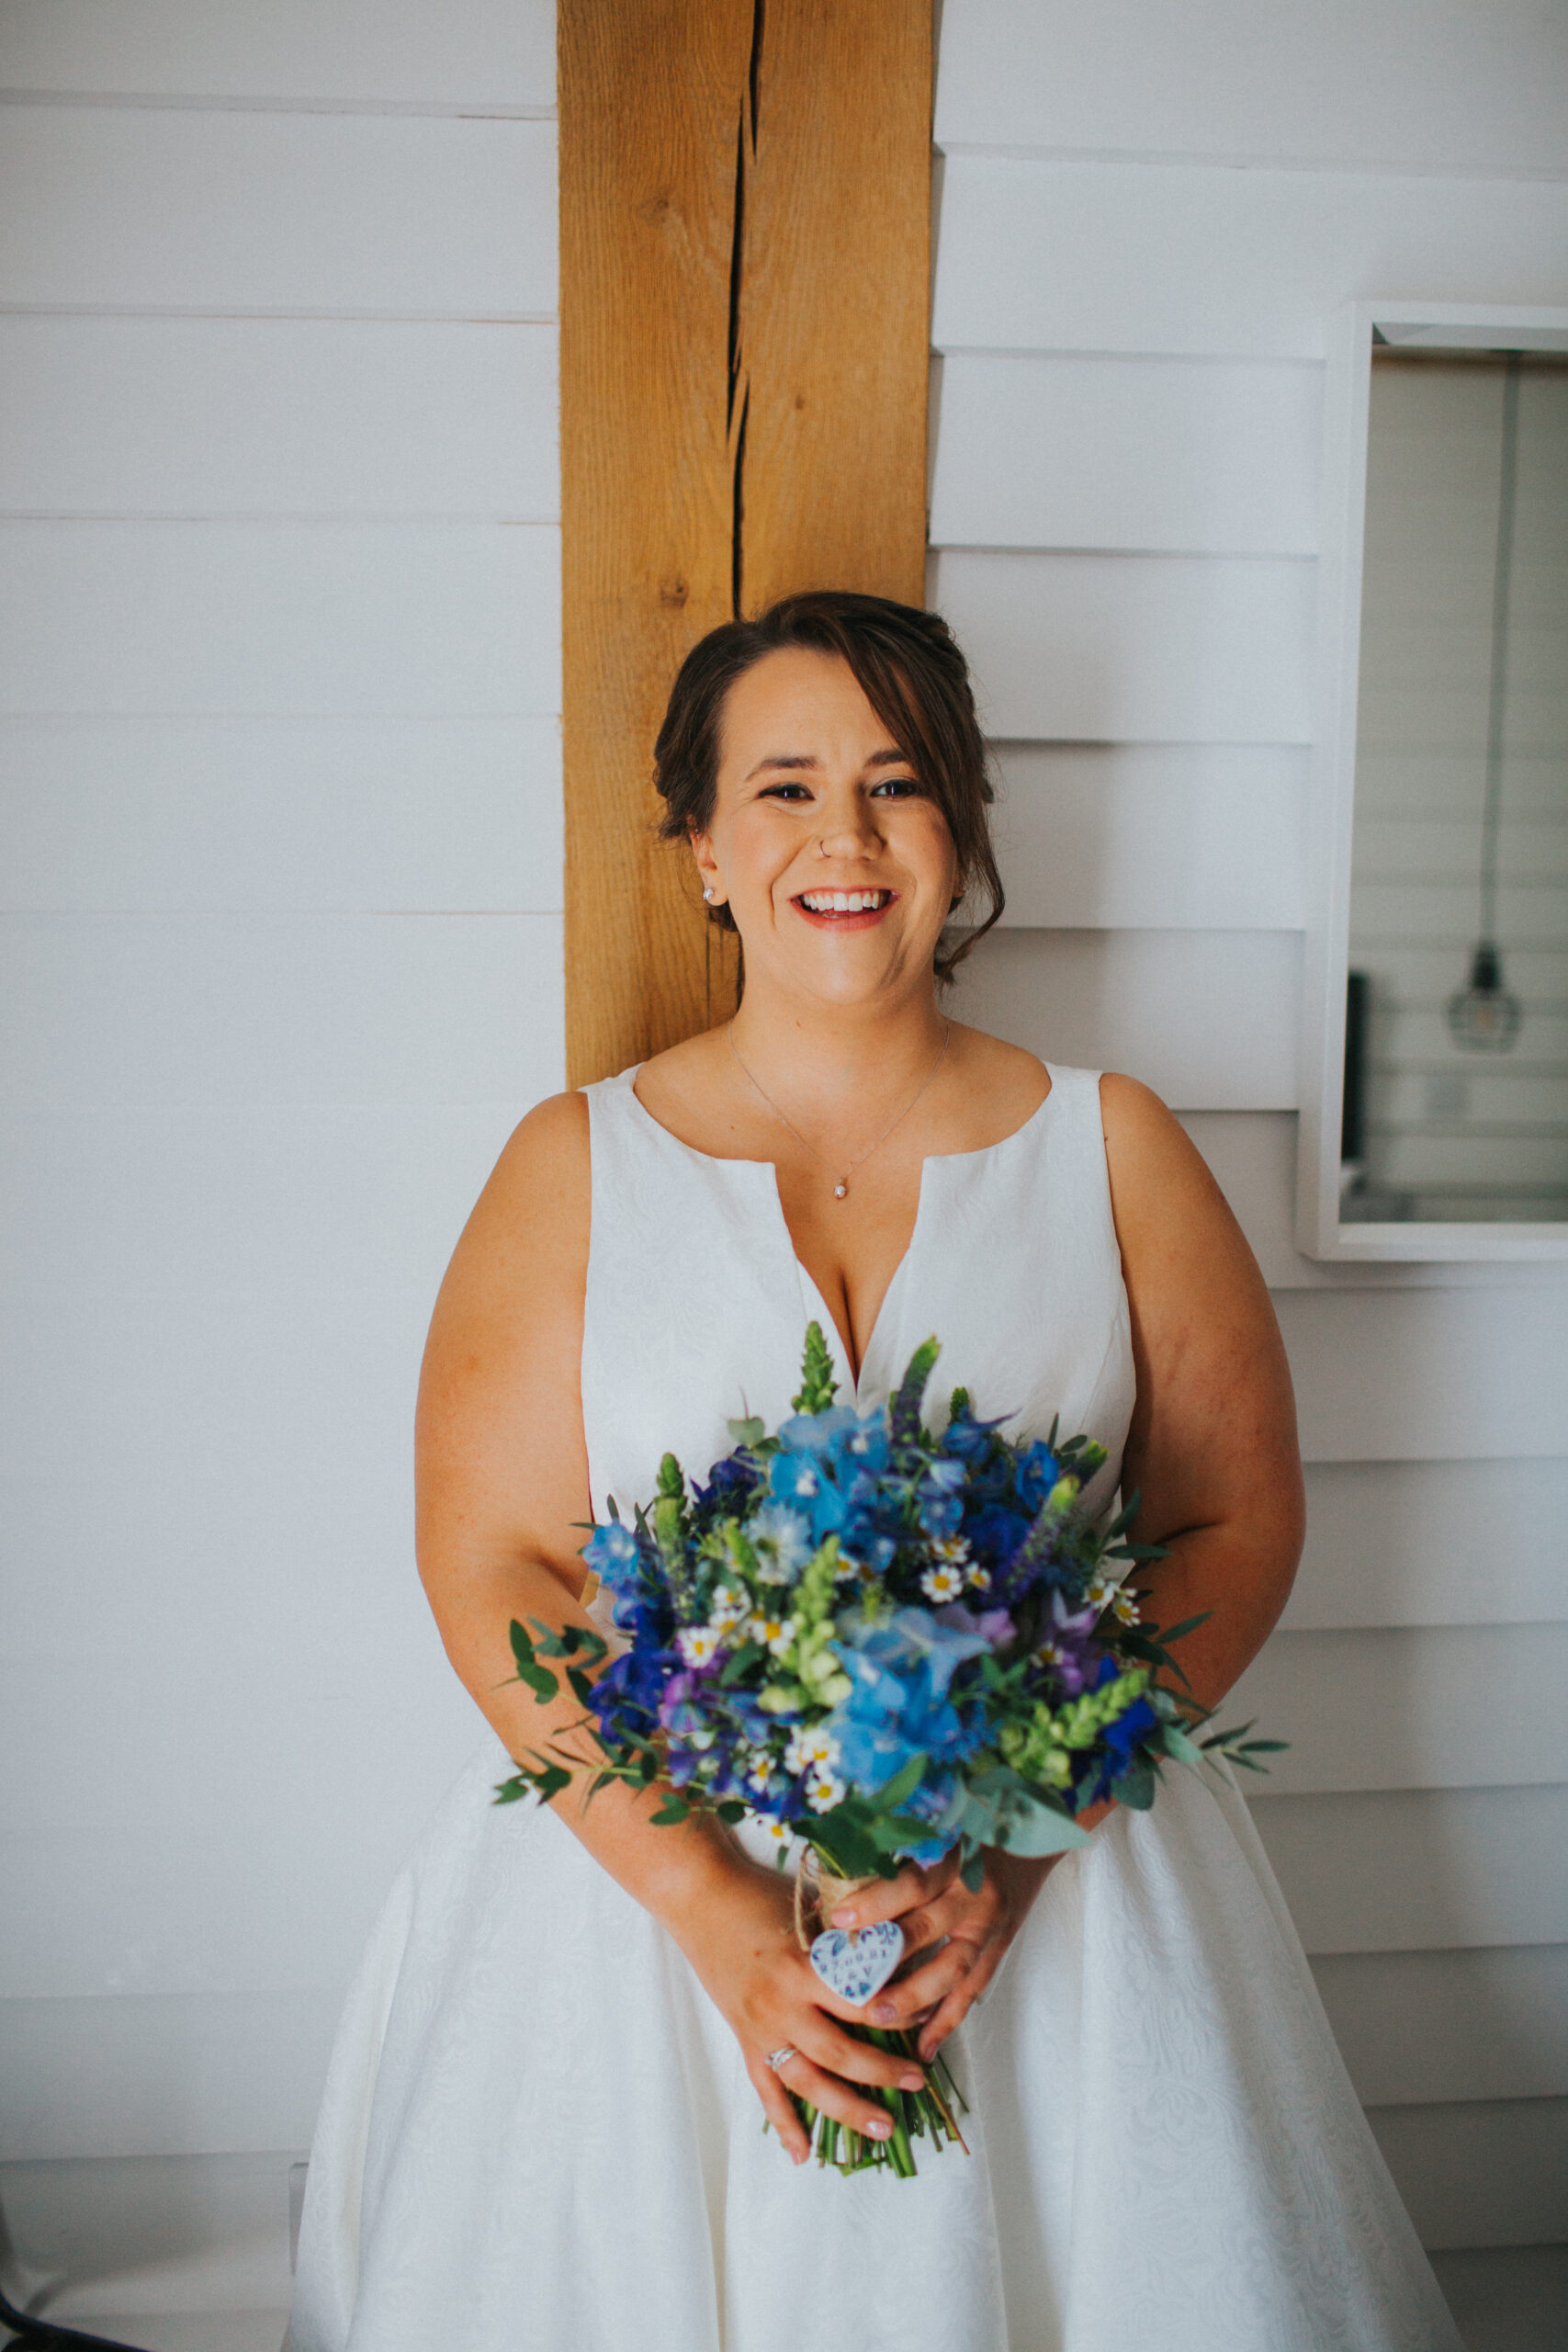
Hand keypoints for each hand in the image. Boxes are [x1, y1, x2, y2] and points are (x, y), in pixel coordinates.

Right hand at [664, 1855, 929, 2163]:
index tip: (928, 2020)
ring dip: (847, 2110)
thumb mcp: (811, 1909)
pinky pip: (765, 2090)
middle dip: (884, 2072)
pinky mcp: (744, 2040)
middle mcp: (781, 2006)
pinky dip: (784, 2123)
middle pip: (840, 2054)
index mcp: (802, 1968)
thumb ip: (849, 1940)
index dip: (899, 2014)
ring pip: (808, 2084)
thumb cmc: (761, 1895)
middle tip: (918, 2081)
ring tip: (884, 2128)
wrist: (700, 1899)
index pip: (861, 2004)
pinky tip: (803, 2154)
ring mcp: (760, 2029)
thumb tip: (902, 1955)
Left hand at [827, 1848, 1059, 2061]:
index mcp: (952, 1859)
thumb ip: (894, 1856)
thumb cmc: (964, 1833)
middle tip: (851, 1981)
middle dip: (887, 1958)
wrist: (1026, 1837)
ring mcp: (989, 1925)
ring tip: (879, 2015)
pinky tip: (923, 2048)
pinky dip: (948, 2021)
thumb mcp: (933, 1833)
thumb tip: (835, 1882)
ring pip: (953, 1967)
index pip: (911, 1884)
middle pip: (928, 1928)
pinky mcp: (998, 1949)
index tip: (839, 1920)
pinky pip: (973, 1991)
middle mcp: (973, 1893)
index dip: (875, 1903)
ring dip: (915, 1996)